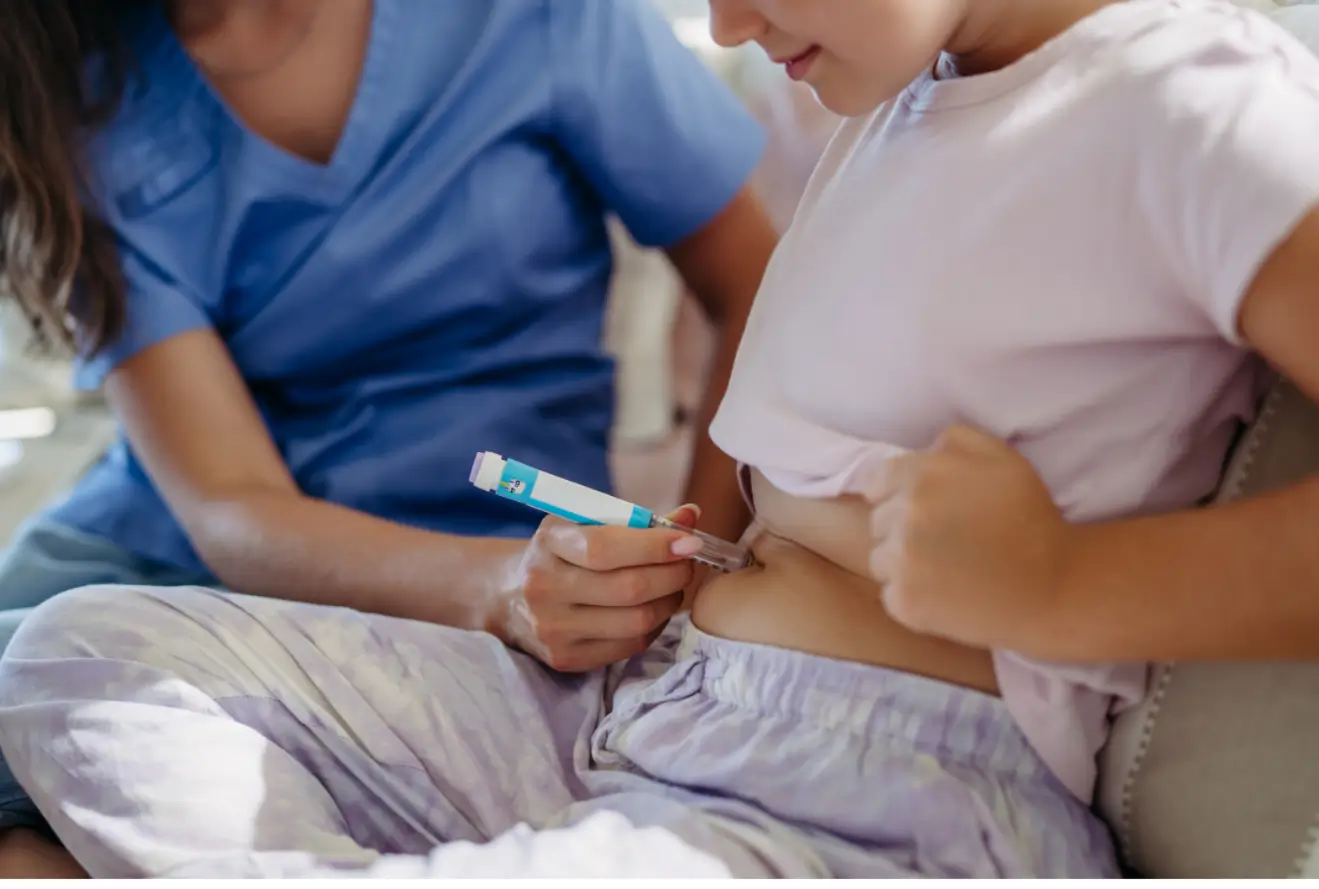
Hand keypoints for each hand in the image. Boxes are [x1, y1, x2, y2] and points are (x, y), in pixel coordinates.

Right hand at [488, 506, 704, 671]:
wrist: (508, 595)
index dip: (655, 546)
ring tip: (672, 586)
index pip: (606, 548)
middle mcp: (545, 589)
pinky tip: (654, 610)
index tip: (689, 541)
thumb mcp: (585, 524)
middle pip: (628, 589)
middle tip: (686, 564)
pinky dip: (654, 627)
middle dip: (672, 575)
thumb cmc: (560, 553)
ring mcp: (553, 629)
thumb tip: (691, 516)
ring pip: (635, 622)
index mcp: (549, 544)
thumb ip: (637, 522)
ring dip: (668, 602)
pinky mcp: (565, 658)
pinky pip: (629, 646)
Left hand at [864, 426, 1072, 649]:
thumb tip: (921, 450)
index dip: (897, 496)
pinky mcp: (904, 601)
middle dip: (901, 529)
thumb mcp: (1001, 457)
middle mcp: (904, 514)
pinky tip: (945, 594)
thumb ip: (953, 441)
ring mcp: (902, 560)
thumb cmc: (1030, 518)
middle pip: (877, 522)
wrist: (1054, 585)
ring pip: (879, 559)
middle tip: (945, 542)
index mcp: (921, 475)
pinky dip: (911, 597)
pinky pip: (890, 594)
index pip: (876, 483)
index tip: (925, 512)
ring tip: (945, 570)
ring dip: (903, 564)